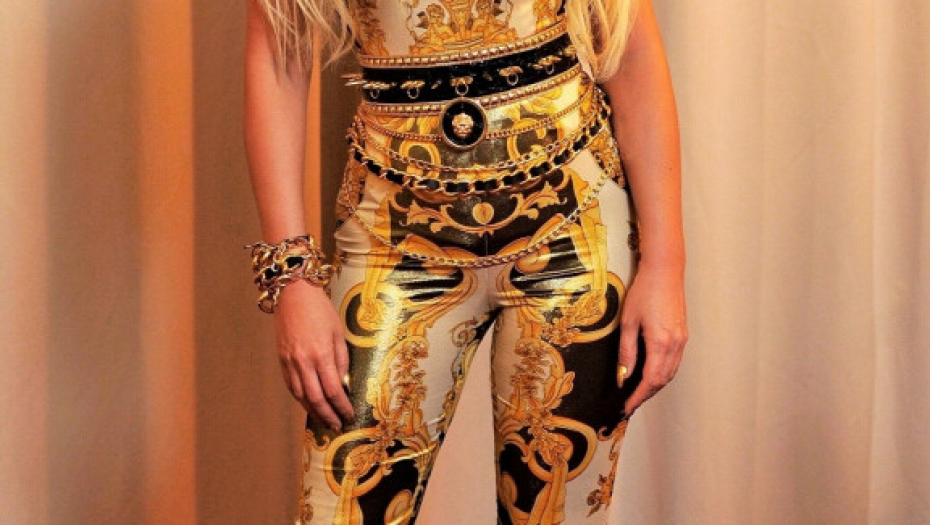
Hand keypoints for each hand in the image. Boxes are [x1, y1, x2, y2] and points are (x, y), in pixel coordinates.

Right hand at [273, 280, 354, 431]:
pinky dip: (300, 398)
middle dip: (328, 415)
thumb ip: (341, 359)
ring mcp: (290, 361)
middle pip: (316, 398)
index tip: (349, 415)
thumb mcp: (338, 332)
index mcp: (321, 354)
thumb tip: (343, 382)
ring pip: (301, 395)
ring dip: (313, 411)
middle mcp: (303, 361)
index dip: (342, 406)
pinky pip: (291, 385)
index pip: (333, 390)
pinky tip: (308, 404)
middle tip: (337, 425)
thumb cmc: (320, 309)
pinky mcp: (281, 359)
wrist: (293, 294)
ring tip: (324, 420)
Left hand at [618, 264, 687, 417]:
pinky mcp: (683, 334)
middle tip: (630, 403)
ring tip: (638, 393)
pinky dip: (663, 374)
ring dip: (655, 386)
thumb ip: (626, 351)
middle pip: (662, 380)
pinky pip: (674, 362)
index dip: (638, 396)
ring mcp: (682, 340)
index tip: (627, 407)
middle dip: (646, 395)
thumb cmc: (644, 292)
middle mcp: (675, 345)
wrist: (664, 272)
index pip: (649, 380)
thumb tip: (623, 376)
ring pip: (670, 373)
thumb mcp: (628, 322)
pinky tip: (651, 374)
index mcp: (660, 343)